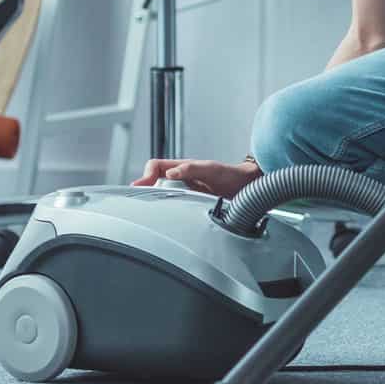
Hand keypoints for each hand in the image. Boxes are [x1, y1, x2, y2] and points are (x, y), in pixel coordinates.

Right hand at [130, 157, 262, 198]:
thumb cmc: (231, 175)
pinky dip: (165, 209)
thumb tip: (171, 172)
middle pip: (154, 181)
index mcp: (182, 168)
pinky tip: (165, 217)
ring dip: (153, 199)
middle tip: (138, 201)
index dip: (145, 175)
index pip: (155, 166)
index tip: (141, 186)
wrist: (247, 187)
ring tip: (147, 209)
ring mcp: (186, 191)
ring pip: (162, 193)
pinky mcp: (191, 203)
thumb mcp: (211, 169)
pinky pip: (173, 205)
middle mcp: (181, 179)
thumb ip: (191, 169)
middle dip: (143, 189)